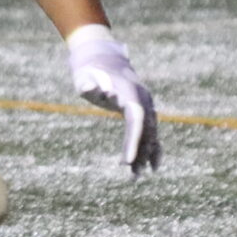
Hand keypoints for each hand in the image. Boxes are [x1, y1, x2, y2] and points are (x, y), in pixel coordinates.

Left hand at [66, 24, 160, 172]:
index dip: (133, 140)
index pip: (136, 119)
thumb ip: (89, 84)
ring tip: (135, 177)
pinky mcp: (144, 110)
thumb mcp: (84, 77)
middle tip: (132, 176)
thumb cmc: (90, 72)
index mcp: (130, 92)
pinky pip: (151, 132)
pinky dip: (152, 148)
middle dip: (141, 153)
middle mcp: (143, 99)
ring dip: (145, 155)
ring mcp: (146, 105)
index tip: (126, 161)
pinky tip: (151, 167)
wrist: (103, 59)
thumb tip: (95, 90)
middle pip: (146, 130)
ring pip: (151, 133)